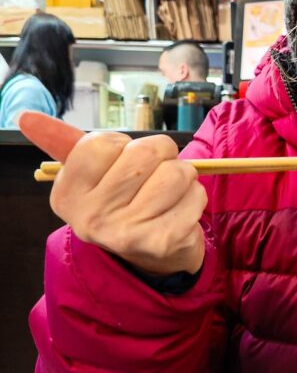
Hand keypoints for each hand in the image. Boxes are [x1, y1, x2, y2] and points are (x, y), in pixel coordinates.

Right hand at [20, 112, 206, 275]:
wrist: (150, 255)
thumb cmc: (121, 200)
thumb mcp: (91, 172)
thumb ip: (63, 141)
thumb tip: (25, 116)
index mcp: (67, 194)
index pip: (104, 142)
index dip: (123, 146)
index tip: (120, 166)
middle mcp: (91, 217)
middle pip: (146, 152)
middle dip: (160, 156)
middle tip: (150, 179)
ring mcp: (127, 232)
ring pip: (176, 172)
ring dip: (181, 177)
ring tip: (167, 195)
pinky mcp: (164, 240)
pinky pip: (195, 194)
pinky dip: (194, 197)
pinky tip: (180, 212)